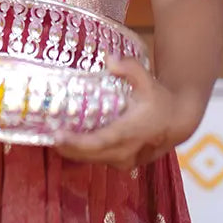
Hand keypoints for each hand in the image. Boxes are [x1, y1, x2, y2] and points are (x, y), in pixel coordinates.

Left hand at [53, 58, 194, 169]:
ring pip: (92, 159)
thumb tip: (108, 58)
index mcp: (131, 132)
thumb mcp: (147, 80)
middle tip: (45, 135)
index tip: (58, 136)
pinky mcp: (123, 164)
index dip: (78, 142)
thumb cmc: (159, 100)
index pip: (101, 142)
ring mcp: (125, 161)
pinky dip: (82, 152)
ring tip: (51, 137)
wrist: (178, 122)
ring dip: (72, 151)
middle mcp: (127, 151)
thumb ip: (130, 67)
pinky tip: (67, 142)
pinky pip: (98, 160)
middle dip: (67, 147)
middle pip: (91, 155)